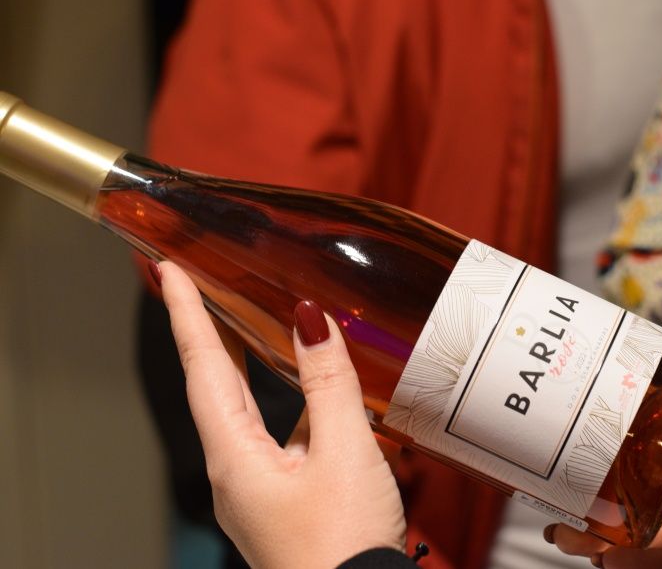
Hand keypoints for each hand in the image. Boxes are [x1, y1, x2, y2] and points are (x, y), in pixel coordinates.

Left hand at [159, 262, 405, 567]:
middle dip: (210, 333)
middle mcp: (237, 473)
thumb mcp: (344, 452)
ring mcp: (261, 489)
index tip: (166, 271)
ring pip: (254, 412)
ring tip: (258, 324)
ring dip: (255, 368)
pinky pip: (284, 438)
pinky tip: (324, 394)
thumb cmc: (343, 548)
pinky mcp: (288, 501)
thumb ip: (329, 382)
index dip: (184, 314)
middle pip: (218, 386)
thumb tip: (311, 320)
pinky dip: (297, 406)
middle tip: (201, 286)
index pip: (202, 368)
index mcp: (234, 459)